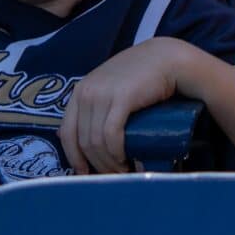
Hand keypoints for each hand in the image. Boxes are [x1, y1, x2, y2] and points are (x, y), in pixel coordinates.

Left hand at [58, 37, 189, 174]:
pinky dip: (115, 153)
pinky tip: (124, 160)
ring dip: (108, 163)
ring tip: (123, 171)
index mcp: (81, 91)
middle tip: (113, 175)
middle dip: (96, 164)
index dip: (74, 157)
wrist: (167, 58)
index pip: (67, 132)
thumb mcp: (110, 86)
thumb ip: (94, 103)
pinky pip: (110, 134)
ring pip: (96, 141)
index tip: (85, 173)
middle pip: (83, 141)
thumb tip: (71, 137)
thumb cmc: (140, 76)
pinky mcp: (121, 98)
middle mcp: (87, 92)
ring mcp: (103, 94)